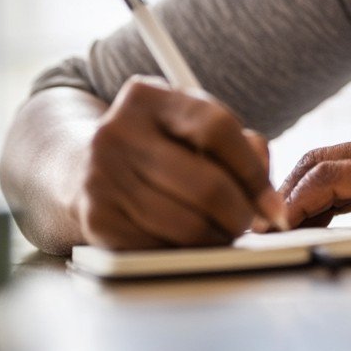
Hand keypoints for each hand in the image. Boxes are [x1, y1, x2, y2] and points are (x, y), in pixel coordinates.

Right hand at [72, 76, 287, 248]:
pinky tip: (190, 243)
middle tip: (249, 224)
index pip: (216, 127)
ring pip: (187, 225)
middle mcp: (117, 132)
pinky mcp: (96, 219)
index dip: (253, 171)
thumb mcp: (189, 126)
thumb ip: (240, 146)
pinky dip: (186, 253)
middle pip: (206, 185)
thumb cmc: (155, 146)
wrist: (77, 165)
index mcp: (147, 97)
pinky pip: (161, 248)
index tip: (272, 203)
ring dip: (217, 239)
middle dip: (241, 214)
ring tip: (222, 233)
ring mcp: (101, 177)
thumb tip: (269, 200)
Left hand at [278, 115, 350, 238]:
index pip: (341, 160)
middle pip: (321, 155)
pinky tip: (289, 222)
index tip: (294, 219)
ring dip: (288, 198)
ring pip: (319, 162)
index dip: (309, 190)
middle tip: (270, 227)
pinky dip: (303, 200)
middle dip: (288, 191)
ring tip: (271, 230)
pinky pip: (333, 178)